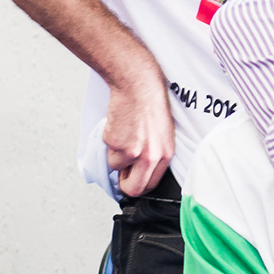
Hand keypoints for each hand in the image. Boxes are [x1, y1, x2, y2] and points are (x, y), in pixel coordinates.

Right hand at [102, 68, 176, 196]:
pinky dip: (109, 141)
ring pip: (116, 167)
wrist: (138, 85)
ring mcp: (133, 152)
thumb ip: (153, 154)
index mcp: (165, 154)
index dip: (138, 184)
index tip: (131, 180)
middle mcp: (151, 156)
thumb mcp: (162, 133)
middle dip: (123, 185)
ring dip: (115, 154)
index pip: (151, 185)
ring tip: (123, 134)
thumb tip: (139, 170)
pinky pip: (107, 152)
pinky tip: (119, 126)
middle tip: (120, 174)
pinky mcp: (116, 144)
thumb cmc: (150, 102)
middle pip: (133, 189)